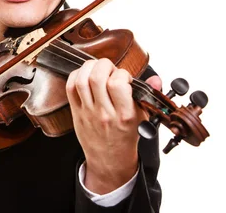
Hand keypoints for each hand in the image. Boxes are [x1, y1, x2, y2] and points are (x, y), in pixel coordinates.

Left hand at [65, 58, 161, 193]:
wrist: (109, 159)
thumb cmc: (126, 137)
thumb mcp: (143, 118)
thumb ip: (148, 96)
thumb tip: (155, 79)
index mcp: (124, 115)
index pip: (118, 84)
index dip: (122, 73)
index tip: (125, 77)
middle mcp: (104, 113)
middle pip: (97, 77)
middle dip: (104, 65)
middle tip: (110, 70)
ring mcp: (88, 112)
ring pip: (81, 80)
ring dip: (89, 67)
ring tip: (98, 69)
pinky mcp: (76, 112)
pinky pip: (70, 88)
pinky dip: (76, 75)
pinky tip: (85, 75)